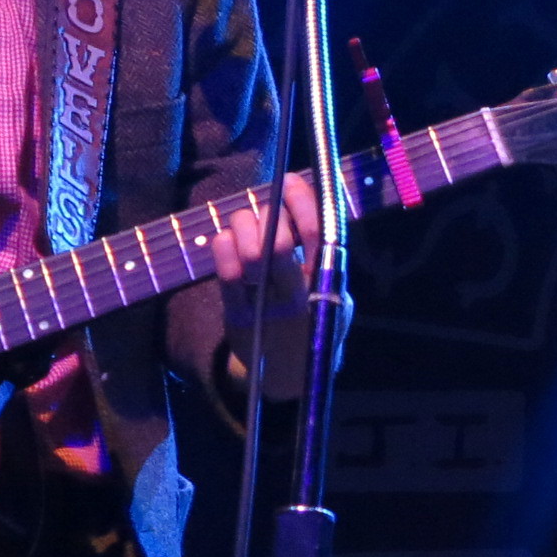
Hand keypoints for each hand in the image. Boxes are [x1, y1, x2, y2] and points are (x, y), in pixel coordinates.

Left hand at [209, 175, 329, 400]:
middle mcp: (299, 298)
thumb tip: (301, 195)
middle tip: (265, 211)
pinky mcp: (239, 319)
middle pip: (280, 243)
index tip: (290, 180)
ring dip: (244, 226)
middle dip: (268, 215)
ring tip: (245, 221)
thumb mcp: (333, 293)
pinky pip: (226, 275)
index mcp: (327, 285)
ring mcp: (268, 310)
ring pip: (250, 255)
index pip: (319, 234)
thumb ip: (321, 254)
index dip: (302, 201)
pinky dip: (223, 247)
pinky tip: (226, 239)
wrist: (292, 376)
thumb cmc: (312, 321)